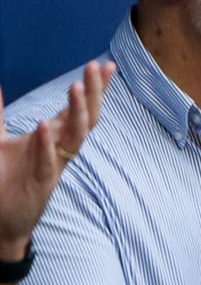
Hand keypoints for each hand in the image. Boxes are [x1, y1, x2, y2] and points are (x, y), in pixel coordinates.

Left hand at [0, 61, 108, 257]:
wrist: (0, 220)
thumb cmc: (4, 181)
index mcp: (54, 138)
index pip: (79, 109)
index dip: (94, 88)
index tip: (107, 65)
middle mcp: (60, 150)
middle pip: (86, 118)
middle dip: (93, 93)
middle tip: (97, 67)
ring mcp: (53, 165)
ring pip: (75, 137)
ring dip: (77, 112)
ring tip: (76, 87)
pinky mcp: (41, 183)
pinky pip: (48, 161)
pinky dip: (46, 144)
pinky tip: (44, 125)